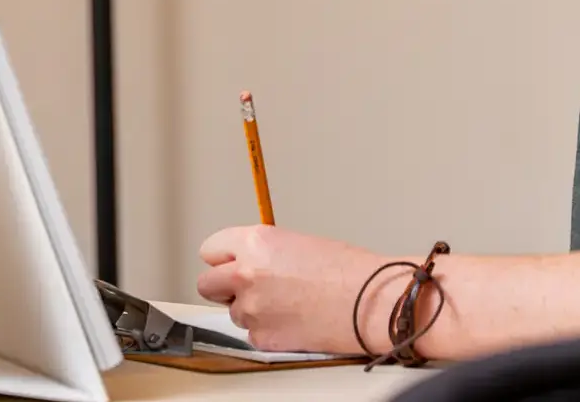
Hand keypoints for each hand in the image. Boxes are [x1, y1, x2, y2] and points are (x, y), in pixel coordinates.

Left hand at [195, 226, 380, 354]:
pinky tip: (292, 321)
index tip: (230, 263)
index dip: (224, 258)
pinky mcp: (262, 337)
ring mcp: (251, 308)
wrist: (372, 303)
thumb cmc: (350, 271)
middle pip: (207, 284)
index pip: (211, 249)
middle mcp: (245, 274)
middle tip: (247, 287)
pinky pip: (252, 334)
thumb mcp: (298, 243)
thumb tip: (250, 262)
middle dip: (224, 286)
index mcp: (254, 242)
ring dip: (251, 309)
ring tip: (285, 304)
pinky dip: (267, 330)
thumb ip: (263, 252)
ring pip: (233, 311)